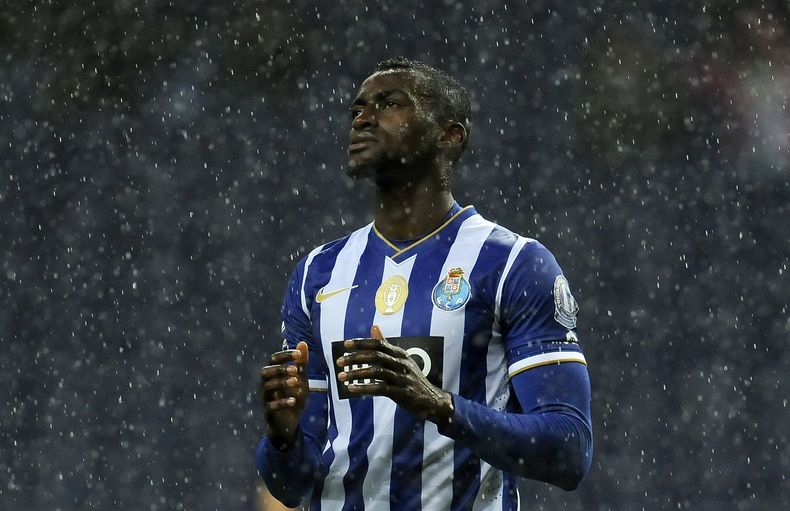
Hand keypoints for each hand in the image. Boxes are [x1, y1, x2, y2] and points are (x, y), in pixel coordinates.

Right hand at [260, 341, 308, 448]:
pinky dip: (281, 402)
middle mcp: (266, 385)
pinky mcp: (269, 413)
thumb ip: (301, 363)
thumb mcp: (301, 379)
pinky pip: (270, 407)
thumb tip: (302, 342)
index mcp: (273, 374)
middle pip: (265, 372)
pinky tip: (293, 401)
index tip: (299, 353)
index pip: (273, 359)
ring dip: (281, 383)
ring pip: (266, 387)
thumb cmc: (294, 397)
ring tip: (296, 382)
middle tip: (295, 369)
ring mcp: (266, 399)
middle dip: (279, 369)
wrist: (291, 423)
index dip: (284, 355)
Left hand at [336, 325, 453, 422]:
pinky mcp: (401, 393)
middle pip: (376, 356)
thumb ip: (386, 345)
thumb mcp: (401, 359)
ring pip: (376, 372)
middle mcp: (402, 363)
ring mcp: (402, 378)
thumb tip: (374, 326)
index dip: (362, 343)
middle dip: (355, 358)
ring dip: (357, 374)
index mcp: (400, 353)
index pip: (379, 344)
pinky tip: (351, 389)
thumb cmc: (412, 378)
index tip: (345, 344)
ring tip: (341, 376)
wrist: (431, 400)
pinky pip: (380, 389)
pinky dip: (364, 388)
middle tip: (339, 362)